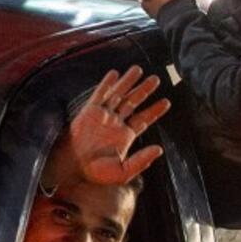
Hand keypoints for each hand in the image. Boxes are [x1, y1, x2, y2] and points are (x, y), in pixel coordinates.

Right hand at [65, 66, 170, 185]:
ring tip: (139, 69)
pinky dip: (107, 83)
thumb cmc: (96, 172)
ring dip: (128, 82)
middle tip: (156, 79)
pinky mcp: (89, 111)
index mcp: (125, 135)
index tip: (167, 101)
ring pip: (118, 94)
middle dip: (144, 90)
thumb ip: (141, 160)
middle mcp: (115, 123)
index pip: (143, 119)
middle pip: (133, 102)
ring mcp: (103, 116)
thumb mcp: (123, 171)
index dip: (155, 110)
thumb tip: (159, 149)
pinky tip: (114, 73)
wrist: (74, 167)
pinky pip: (100, 94)